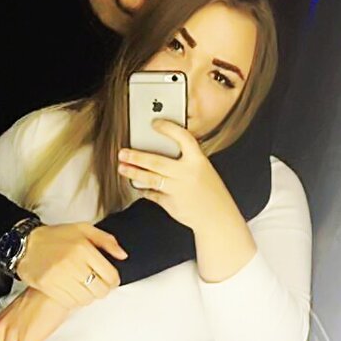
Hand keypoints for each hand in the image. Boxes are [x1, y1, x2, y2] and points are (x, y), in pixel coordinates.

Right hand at [16, 223, 127, 308]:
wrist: (24, 244)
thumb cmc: (55, 237)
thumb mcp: (83, 229)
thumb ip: (106, 240)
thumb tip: (123, 256)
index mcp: (83, 248)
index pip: (110, 275)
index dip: (114, 281)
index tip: (110, 281)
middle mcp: (72, 262)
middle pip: (100, 290)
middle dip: (102, 290)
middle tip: (97, 286)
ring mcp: (59, 275)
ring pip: (86, 299)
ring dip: (88, 297)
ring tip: (84, 288)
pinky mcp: (48, 286)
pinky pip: (70, 303)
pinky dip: (75, 301)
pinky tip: (72, 292)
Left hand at [118, 120, 237, 232]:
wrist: (218, 218)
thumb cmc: (211, 192)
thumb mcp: (204, 170)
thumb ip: (187, 161)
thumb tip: (161, 151)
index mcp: (198, 161)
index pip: (183, 138)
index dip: (168, 128)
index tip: (155, 123)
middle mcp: (187, 174)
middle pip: (157, 162)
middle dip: (137, 156)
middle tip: (123, 152)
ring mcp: (178, 190)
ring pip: (150, 179)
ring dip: (134, 172)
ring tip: (122, 168)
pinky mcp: (170, 204)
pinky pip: (152, 194)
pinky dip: (144, 189)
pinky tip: (138, 185)